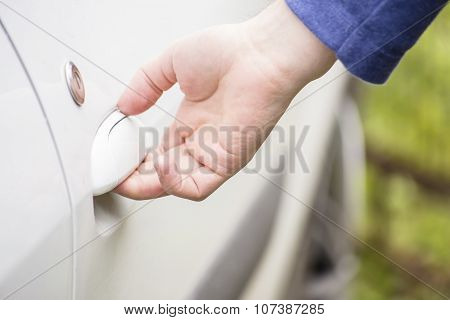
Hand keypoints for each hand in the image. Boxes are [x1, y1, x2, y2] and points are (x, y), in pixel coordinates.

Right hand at [115, 0, 334, 200]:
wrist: (261, 54)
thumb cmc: (230, 53)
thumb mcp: (173, 63)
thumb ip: (145, 84)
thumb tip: (124, 106)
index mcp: (191, 122)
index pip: (160, 154)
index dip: (136, 163)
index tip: (114, 164)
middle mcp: (202, 141)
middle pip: (166, 175)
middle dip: (138, 182)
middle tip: (115, 180)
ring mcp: (215, 153)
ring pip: (179, 185)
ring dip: (151, 186)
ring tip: (127, 180)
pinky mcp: (228, 162)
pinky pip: (198, 186)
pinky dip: (175, 184)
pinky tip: (160, 167)